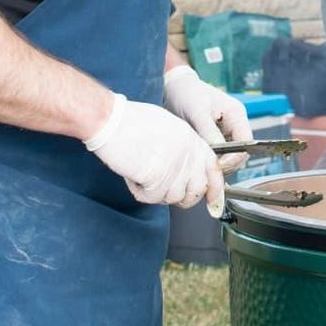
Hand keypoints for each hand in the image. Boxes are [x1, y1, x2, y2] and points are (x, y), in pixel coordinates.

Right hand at [84, 93, 223, 209]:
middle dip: (180, 196)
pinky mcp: (159, 177)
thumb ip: (182, 150)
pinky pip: (153, 198)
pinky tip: (133, 175)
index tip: (214, 206)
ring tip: (142, 173)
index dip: (215, 191)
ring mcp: (176, 165)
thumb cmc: (130, 121)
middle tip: (161, 188)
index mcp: (192, 139)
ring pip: (174, 197)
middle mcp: (188, 152)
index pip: (213, 169)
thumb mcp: (167, 128)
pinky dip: (140, 192)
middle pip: (196, 190)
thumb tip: (186, 174)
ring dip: (156, 192)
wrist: (110, 119)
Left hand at [162, 65, 252, 171]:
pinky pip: (220, 154)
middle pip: (240, 153)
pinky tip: (199, 162)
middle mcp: (236, 124)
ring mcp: (228, 131)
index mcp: (237, 114)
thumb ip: (209, 131)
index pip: (246, 144)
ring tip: (201, 167)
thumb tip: (219, 154)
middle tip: (206, 170)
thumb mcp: (197, 111)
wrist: (176, 86)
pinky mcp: (217, 137)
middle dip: (226, 163)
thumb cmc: (187, 94)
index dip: (233, 158)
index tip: (214, 166)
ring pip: (230, 156)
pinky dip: (212, 160)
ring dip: (218, 163)